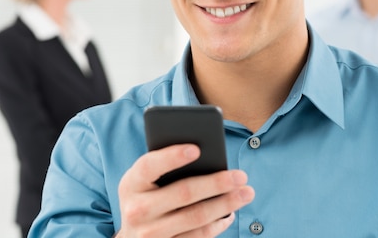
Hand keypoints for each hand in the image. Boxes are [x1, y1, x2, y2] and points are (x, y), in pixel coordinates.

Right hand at [117, 144, 254, 236]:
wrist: (132, 237)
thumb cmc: (146, 197)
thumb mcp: (145, 181)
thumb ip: (165, 167)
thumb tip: (206, 154)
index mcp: (131, 184)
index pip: (150, 166)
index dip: (172, 157)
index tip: (197, 149)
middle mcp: (137, 210)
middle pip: (183, 193)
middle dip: (216, 182)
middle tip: (241, 175)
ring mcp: (151, 234)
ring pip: (196, 217)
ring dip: (226, 204)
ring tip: (246, 192)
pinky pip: (198, 237)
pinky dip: (218, 224)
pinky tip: (230, 213)